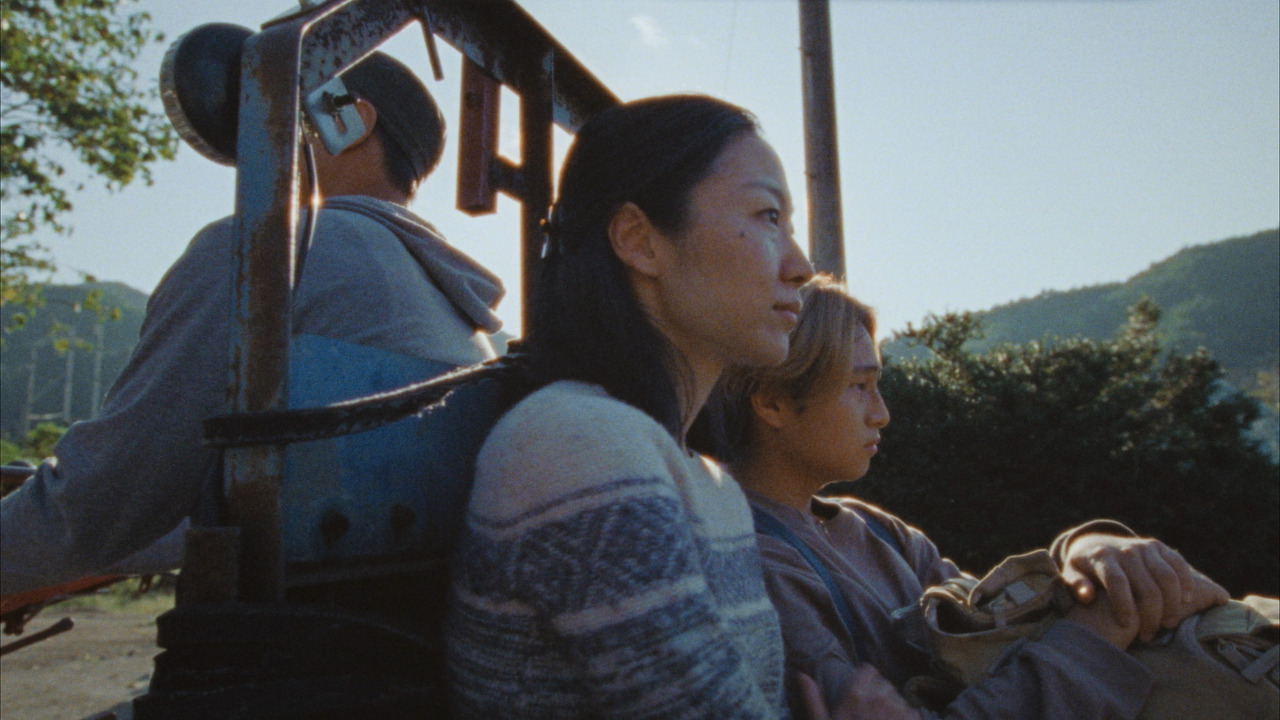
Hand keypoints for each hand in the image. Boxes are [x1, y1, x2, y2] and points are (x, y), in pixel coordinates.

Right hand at [798, 667, 918, 719]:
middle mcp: (879, 698)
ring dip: (892, 708)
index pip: (869, 670)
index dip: (865, 680)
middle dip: (878, 696)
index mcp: (855, 696)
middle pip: (884, 684)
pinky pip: (911, 711)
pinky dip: (905, 719)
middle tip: (870, 716)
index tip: (862, 694)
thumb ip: (812, 699)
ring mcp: (898, 710)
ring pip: (898, 698)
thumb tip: (800, 674)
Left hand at [1062, 534, 1227, 641]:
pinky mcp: (1159, 547)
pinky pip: (1178, 564)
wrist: (1096, 543)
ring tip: (1168, 624)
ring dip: (1172, 603)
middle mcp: (1125, 550)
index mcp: (1102, 557)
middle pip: (1146, 585)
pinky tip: (1187, 602)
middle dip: (1150, 614)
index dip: (1123, 604)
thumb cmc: (1084, 569)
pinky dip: (1186, 583)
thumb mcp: (1071, 574)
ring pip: (1166, 577)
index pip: (1116, 581)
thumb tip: (1087, 595)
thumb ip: (1076, 584)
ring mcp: (1144, 547)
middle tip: (1148, 635)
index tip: (1127, 625)